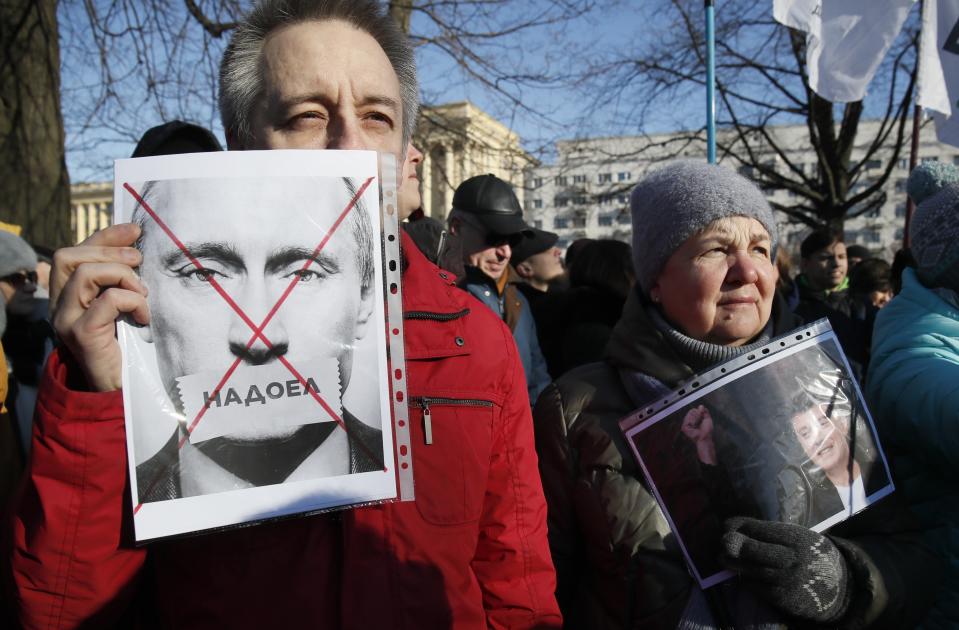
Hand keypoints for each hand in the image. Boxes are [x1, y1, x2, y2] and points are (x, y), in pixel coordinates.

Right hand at [51, 224, 149, 390]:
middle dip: (110, 252)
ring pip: (86, 274)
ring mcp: (66, 320)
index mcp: (66, 295)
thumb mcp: (122, 306)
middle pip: (69, 257)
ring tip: (142, 294)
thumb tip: (136, 247)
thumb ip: (119, 281)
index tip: (135, 230)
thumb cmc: (126, 345)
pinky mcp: (81, 334)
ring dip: (123, 277)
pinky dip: (132, 301)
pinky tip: (143, 317)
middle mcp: (58, 305)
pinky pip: (108, 301)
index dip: (104, 236)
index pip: (74, 252)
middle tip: (140, 262)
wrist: (120, 388)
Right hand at [681, 405, 716, 464]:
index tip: (702, 414)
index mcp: (694, 420)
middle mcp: (689, 421)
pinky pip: (688, 419)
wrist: (705, 437)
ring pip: (689, 414)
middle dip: (697, 414)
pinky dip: (693, 420)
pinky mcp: (684, 427)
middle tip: (700, 420)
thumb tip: (701, 406)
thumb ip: (705, 412)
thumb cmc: (707, 431)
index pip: (693, 410)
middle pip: (691, 411)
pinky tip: (695, 424)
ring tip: (698, 423)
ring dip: (696, 417)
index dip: (698, 411)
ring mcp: (686, 424)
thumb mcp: (707, 419)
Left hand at [722, 517, 851, 623]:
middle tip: (722, 541)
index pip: (761, 529)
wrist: (839, 588)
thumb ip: (773, 534)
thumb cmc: (812, 556)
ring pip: (751, 569)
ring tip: (722, 557)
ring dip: (733, 563)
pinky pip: (756, 586)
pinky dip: (746, 578)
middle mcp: (792, 559)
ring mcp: (786, 580)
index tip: (726, 524)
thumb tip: (737, 528)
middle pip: (754, 550)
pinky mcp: (782, 598)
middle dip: (735, 544)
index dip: (740, 525)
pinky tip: (741, 573)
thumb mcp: (800, 537)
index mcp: (797, 538)